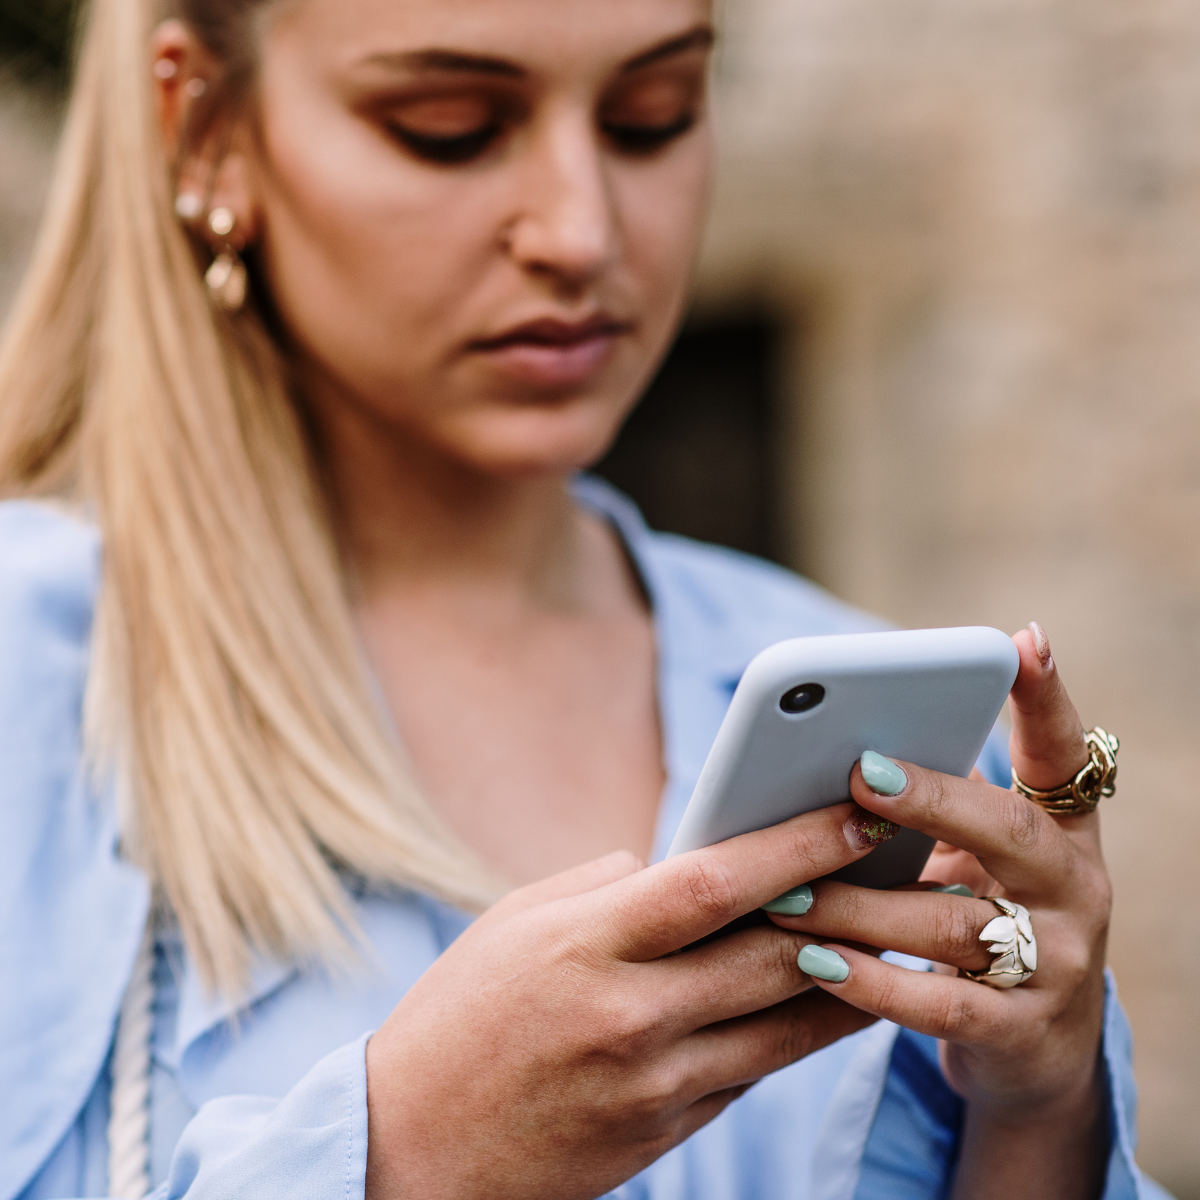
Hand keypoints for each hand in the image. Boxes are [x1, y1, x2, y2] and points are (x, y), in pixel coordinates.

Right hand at [365, 800, 894, 1199]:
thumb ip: (607, 887)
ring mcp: (655, 1083)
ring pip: (789, 1024)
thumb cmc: (459, 1016)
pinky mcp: (667, 1131)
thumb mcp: (517, 923)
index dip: (796, 846)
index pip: (713, 884)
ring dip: (859, 974)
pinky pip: (757, 1071)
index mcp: (587, 944)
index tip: (855, 815)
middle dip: (855, 904)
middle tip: (914, 868)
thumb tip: (685, 867)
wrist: (412, 1151)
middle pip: (772, 953)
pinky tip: (842, 996)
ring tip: (907, 930)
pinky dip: (804, 1030)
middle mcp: (632, 1014)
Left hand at [766, 624, 1110, 1199]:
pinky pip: (941, 1005)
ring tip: (784, 892)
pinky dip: (873, 981)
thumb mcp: (970, 857)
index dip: (1047, 698)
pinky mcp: (1023, 1032)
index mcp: (1057, 830)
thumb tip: (827, 751)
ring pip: (952, 921)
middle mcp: (1071, 887)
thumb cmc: (977, 918)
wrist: (1032, 1051)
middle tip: (858, 773)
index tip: (1019, 642)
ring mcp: (1057, 962)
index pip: (1063, 754)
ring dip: (858, 904)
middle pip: (1008, 828)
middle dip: (932, 798)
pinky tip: (813, 961)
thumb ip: (927, 807)